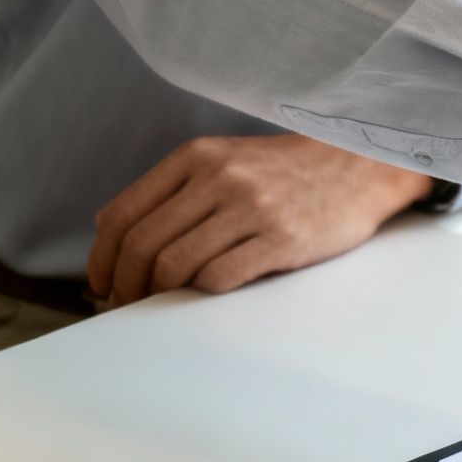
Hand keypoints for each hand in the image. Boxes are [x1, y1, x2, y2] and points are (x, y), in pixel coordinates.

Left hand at [87, 134, 432, 305]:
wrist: (359, 167)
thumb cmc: (288, 172)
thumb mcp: (226, 160)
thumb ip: (175, 188)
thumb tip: (115, 234)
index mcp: (197, 157)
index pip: (124, 214)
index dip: (103, 258)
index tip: (103, 282)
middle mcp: (220, 179)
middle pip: (143, 244)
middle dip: (127, 284)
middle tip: (129, 303)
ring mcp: (252, 209)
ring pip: (176, 264)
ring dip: (160, 294)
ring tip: (163, 304)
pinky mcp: (283, 239)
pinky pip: (221, 276)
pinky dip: (203, 291)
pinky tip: (208, 291)